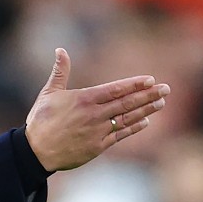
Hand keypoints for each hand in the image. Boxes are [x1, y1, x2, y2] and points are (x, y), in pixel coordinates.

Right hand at [24, 48, 169, 171]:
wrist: (36, 152)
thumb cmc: (41, 121)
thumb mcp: (49, 93)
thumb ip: (60, 71)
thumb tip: (60, 50)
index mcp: (85, 99)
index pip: (116, 89)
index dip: (134, 84)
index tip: (150, 79)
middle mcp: (95, 114)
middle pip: (127, 103)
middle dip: (148, 95)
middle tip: (166, 89)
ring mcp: (98, 131)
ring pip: (127, 118)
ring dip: (146, 110)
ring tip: (161, 103)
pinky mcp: (98, 146)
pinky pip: (120, 135)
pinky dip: (133, 128)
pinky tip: (145, 122)